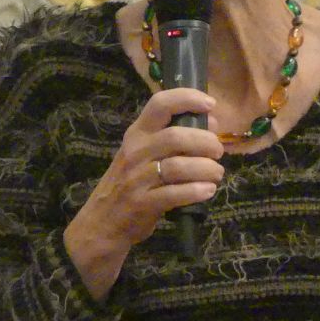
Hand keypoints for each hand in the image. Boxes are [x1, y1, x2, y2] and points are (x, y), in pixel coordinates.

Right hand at [64, 87, 223, 299]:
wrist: (101, 222)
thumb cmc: (130, 182)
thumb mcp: (143, 154)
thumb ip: (174, 136)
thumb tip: (212, 120)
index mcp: (137, 133)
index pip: (160, 104)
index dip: (187, 99)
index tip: (210, 104)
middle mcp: (135, 151)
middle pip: (175, 137)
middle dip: (205, 142)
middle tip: (218, 151)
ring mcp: (136, 178)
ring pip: (178, 166)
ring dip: (206, 169)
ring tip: (216, 173)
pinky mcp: (141, 203)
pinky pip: (174, 194)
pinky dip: (196, 191)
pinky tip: (207, 190)